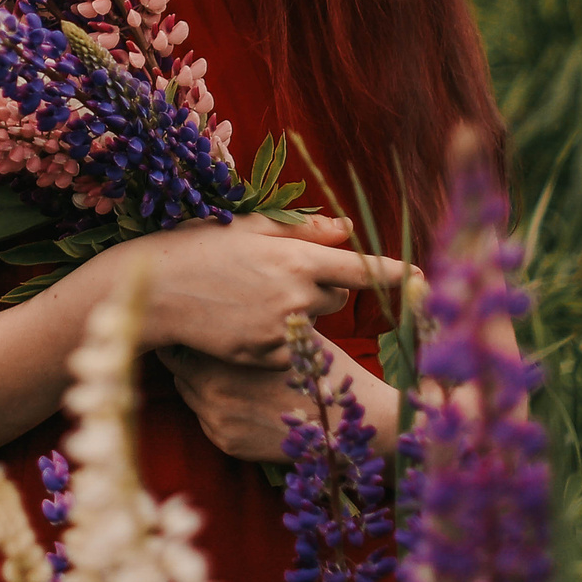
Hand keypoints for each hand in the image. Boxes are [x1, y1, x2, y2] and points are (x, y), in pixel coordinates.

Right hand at [112, 213, 410, 367]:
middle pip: (338, 297)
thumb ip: (304, 229)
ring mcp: (281, 328)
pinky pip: (289, 347)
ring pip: (314, 322)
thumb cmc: (200, 246)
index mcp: (297, 257)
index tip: (424, 277)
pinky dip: (276, 337)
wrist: (156, 290)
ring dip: (298, 312)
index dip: (396, 273)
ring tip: (251, 298)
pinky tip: (242, 322)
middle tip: (278, 277)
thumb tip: (347, 228)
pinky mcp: (266, 355)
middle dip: (321, 289)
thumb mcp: (251, 227)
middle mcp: (296, 294)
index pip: (362, 268)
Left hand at [159, 339, 394, 462]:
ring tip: (223, 369)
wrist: (347, 426)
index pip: (184, 335)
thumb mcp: (290, 332)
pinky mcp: (226, 443)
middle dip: (190, 353)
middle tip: (205, 343)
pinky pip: (204, 418)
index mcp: (225, 354)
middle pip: (178, 363)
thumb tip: (234, 292)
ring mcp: (216, 418)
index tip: (196, 319)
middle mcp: (212, 387)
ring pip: (188, 391)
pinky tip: (239, 398)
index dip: (192, 326)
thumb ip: (257, 317)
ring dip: (198, 380)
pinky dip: (214, 407)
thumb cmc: (321, 371)